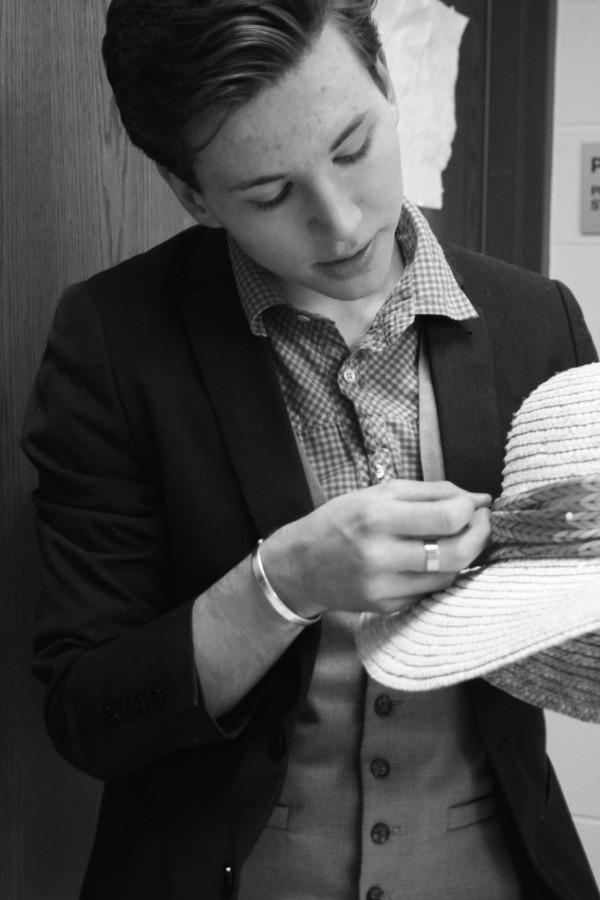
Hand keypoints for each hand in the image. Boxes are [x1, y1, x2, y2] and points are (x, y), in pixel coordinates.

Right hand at [260, 480, 490, 616]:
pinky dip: (439, 573)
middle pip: (456, 552)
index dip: (471, 510)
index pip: (448, 518)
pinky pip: (430, 590)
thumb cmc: (340, 520)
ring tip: (458, 538)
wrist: (299, 565)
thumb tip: (481, 498)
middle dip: (479, 535)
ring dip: (463, 555)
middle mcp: (379, 555)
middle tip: (480, 522)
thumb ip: (432, 492)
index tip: (474, 504)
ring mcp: (383, 586)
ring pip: (448, 575)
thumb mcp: (379, 493)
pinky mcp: (386, 606)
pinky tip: (432, 559)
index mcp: (377, 517)